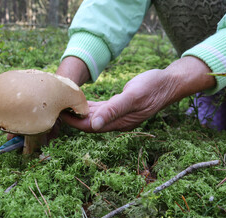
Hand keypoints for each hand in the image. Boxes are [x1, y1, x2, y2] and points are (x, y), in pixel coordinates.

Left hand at [61, 56, 214, 131]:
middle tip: (56, 108)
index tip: (59, 115)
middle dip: (73, 117)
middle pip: (90, 123)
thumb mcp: (133, 96)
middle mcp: (117, 121)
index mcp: (119, 122)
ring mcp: (119, 114)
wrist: (169, 82)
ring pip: (94, 116)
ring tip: (64, 104)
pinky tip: (80, 100)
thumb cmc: (152, 87)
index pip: (90, 127)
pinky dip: (89, 105)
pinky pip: (101, 108)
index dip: (74, 122)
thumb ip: (114, 110)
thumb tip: (94, 125)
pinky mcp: (120, 106)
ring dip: (80, 111)